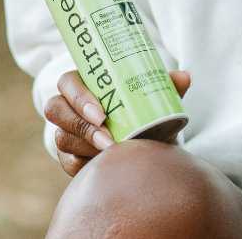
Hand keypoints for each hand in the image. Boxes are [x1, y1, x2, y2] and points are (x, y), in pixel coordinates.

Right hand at [45, 68, 189, 176]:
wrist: (144, 146)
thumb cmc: (143, 114)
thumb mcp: (153, 101)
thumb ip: (165, 87)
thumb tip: (185, 77)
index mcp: (83, 84)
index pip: (68, 83)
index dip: (79, 97)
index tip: (102, 113)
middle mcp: (68, 106)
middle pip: (55, 109)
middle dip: (81, 125)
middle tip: (108, 139)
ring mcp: (66, 132)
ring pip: (62, 138)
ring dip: (86, 146)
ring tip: (113, 153)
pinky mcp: (69, 157)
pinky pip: (68, 162)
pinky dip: (85, 164)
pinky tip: (104, 165)